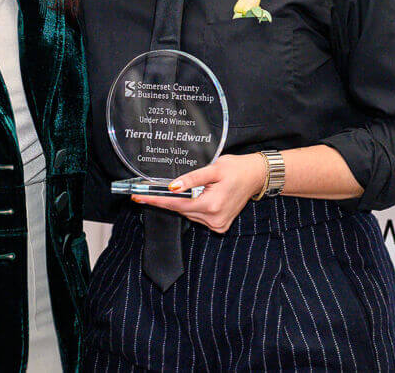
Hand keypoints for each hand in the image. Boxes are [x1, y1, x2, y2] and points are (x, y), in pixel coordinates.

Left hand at [131, 153, 266, 233]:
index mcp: (211, 205)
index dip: (156, 200)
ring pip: (189, 214)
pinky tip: (204, 196)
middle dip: (172, 198)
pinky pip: (198, 217)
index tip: (139, 198)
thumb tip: (173, 186)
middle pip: (181, 210)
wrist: (255, 176)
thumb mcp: (213, 168)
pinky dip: (195, 207)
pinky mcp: (220, 226)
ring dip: (186, 202)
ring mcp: (217, 225)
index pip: (175, 205)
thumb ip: (192, 179)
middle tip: (164, 186)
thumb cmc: (236, 169)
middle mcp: (214, 219)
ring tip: (200, 187)